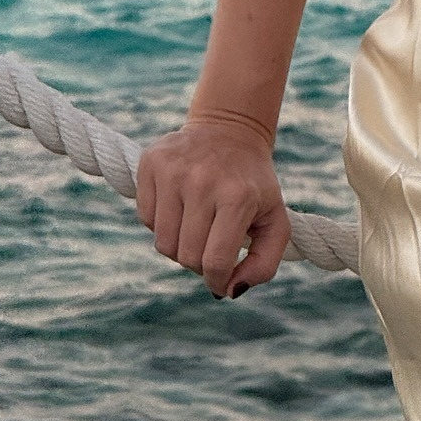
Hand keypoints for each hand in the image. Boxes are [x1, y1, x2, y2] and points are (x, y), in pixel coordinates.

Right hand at [135, 115, 291, 299]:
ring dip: (178, 244)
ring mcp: (174, 169)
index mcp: (238, 196)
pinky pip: (145, 218)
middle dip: (198, 261)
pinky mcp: (151, 161)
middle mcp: (203, 180)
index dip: (216, 280)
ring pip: (162, 243)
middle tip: (211, 240)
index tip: (220, 277)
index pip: (215, 262)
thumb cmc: (253, 183)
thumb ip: (263, 264)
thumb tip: (229, 292)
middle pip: (185, 256)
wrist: (232, 128)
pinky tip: (180, 202)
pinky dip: (160, 221)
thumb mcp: (275, 220)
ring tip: (197, 222)